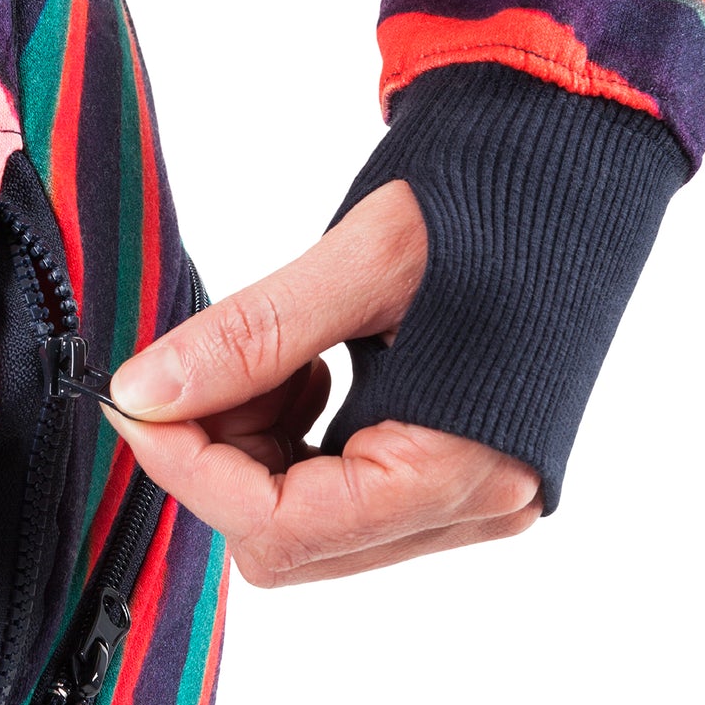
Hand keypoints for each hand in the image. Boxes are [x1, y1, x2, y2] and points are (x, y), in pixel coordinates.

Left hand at [105, 182, 542, 585]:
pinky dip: (291, 442)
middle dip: (220, 457)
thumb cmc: (490, 202)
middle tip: (205, 364)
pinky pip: (338, 497)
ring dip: (253, 448)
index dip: (190, 467)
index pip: (283, 525)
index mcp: (460, 468)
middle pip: (290, 539)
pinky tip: (307, 367)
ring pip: (306, 525)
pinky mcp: (455, 476)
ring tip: (278, 353)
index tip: (135, 396)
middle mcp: (475, 507)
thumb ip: (248, 337)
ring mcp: (470, 500)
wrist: (570, 165)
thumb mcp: (362, 262)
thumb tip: (143, 392)